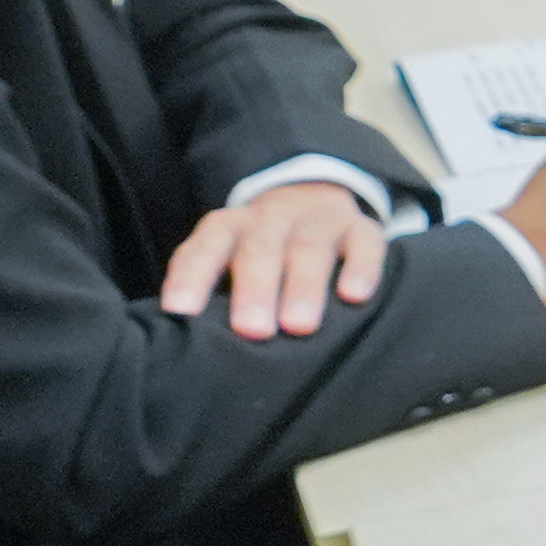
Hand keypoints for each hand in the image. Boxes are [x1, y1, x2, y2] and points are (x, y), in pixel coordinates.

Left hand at [161, 180, 394, 339]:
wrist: (312, 201)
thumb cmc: (260, 255)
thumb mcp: (227, 261)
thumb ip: (210, 294)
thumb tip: (183, 345)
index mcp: (228, 229)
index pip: (204, 249)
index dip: (192, 278)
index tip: (181, 312)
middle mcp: (269, 220)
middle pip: (259, 249)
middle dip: (255, 288)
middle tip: (253, 330)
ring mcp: (316, 222)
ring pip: (309, 248)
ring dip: (304, 286)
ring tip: (300, 327)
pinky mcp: (360, 229)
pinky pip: (364, 244)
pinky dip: (360, 268)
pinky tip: (354, 296)